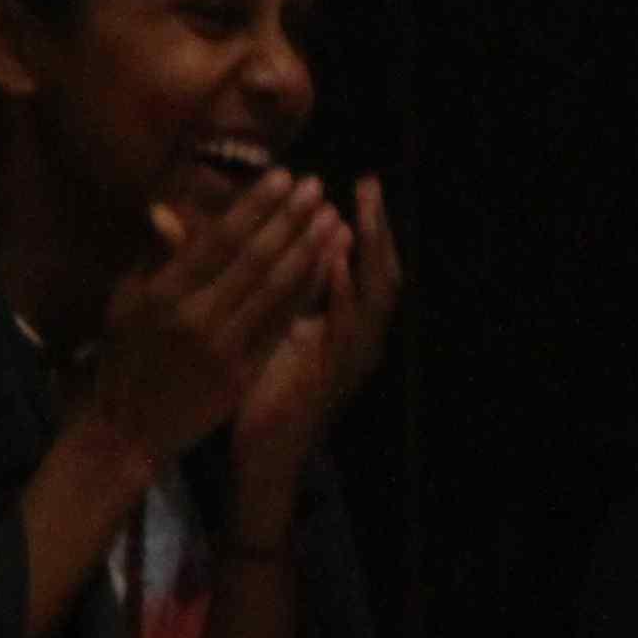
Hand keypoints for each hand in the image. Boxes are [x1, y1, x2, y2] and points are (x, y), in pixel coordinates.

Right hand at [79, 174, 341, 464]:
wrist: (127, 429)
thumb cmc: (126, 358)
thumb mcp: (125, 304)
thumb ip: (152, 258)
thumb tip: (167, 209)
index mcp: (162, 294)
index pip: (217, 240)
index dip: (255, 207)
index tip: (283, 177)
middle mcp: (194, 317)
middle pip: (254, 259)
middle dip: (290, 218)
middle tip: (317, 187)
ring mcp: (222, 347)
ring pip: (276, 289)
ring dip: (309, 249)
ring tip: (332, 218)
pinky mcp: (243, 373)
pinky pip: (283, 325)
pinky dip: (308, 292)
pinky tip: (329, 266)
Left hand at [229, 178, 402, 480]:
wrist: (265, 453)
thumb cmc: (261, 391)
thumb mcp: (267, 330)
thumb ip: (268, 289)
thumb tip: (255, 240)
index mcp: (346, 324)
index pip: (364, 264)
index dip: (364, 224)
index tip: (354, 184)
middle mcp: (362, 336)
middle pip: (382, 270)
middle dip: (376, 227)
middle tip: (368, 184)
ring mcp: (357, 356)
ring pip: (375, 295)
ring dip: (366, 253)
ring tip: (354, 212)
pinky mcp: (339, 375)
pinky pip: (349, 327)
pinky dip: (344, 292)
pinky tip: (333, 263)